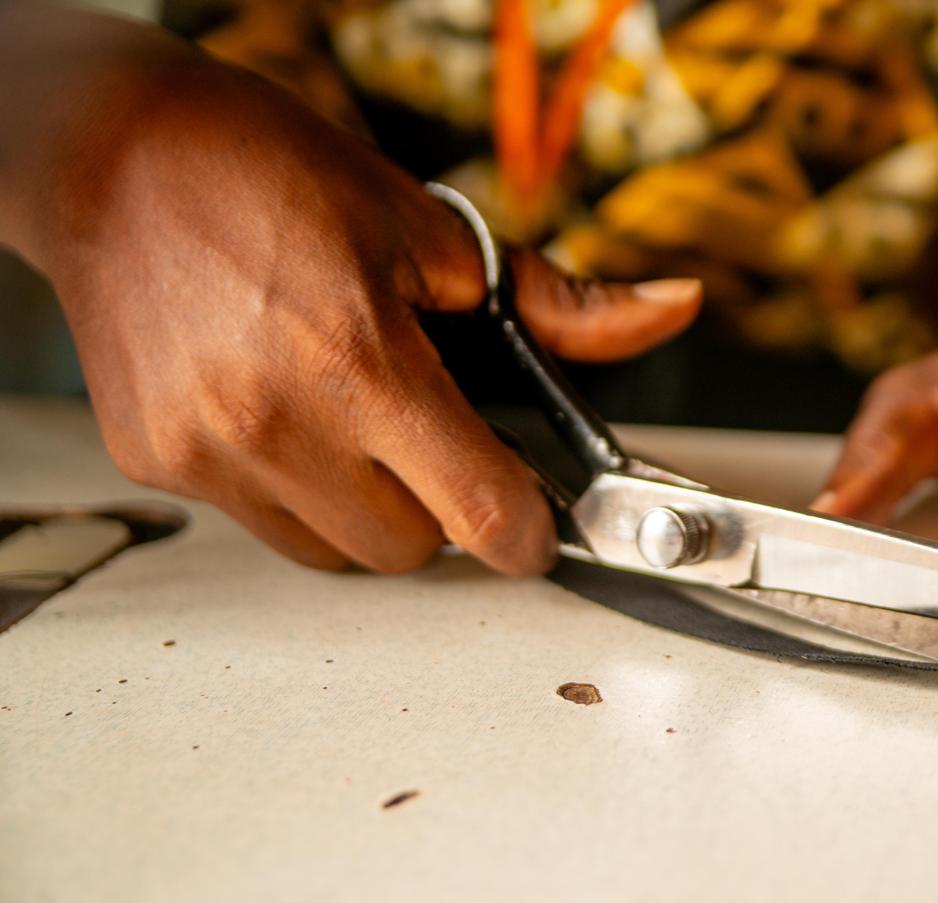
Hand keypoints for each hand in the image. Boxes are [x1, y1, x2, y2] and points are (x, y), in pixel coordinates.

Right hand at [30, 30, 699, 574]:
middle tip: (429, 439)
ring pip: (336, 554)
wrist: (108, 155)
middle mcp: (274, 421)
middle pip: (412, 550)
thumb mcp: (429, 228)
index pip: (479, 511)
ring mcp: (208, 451)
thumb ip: (556, 304)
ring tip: (353, 421)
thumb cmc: (264, 173)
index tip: (535, 531)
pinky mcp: (157, 462)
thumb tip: (671, 311)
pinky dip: (296, 495)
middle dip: (442, 509)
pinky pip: (263, 526)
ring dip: (368, 511)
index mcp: (358, 360)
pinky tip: (285, 416)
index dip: (526, 536)